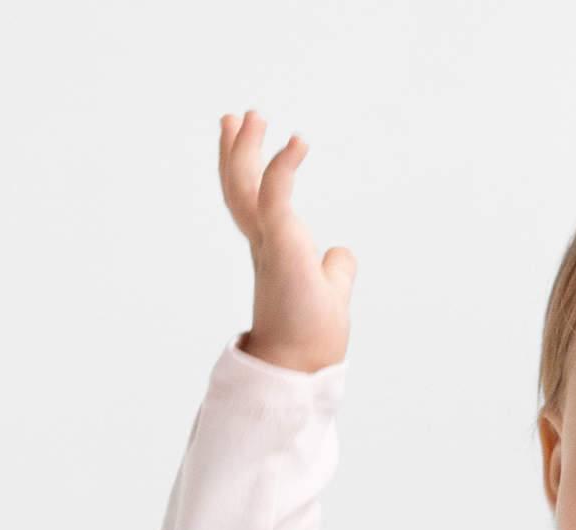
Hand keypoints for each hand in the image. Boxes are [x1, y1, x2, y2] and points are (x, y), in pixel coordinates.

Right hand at [218, 109, 355, 372]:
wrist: (302, 367)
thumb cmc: (311, 340)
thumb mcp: (330, 293)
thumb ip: (335, 270)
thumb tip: (341, 254)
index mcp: (274, 254)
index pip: (254, 206)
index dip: (248, 174)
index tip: (244, 143)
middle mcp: (265, 246)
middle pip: (240, 190)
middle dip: (236, 153)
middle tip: (234, 118)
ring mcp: (269, 245)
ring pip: (247, 188)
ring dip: (247, 149)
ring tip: (254, 116)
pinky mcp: (281, 246)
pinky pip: (278, 196)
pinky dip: (285, 166)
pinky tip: (299, 141)